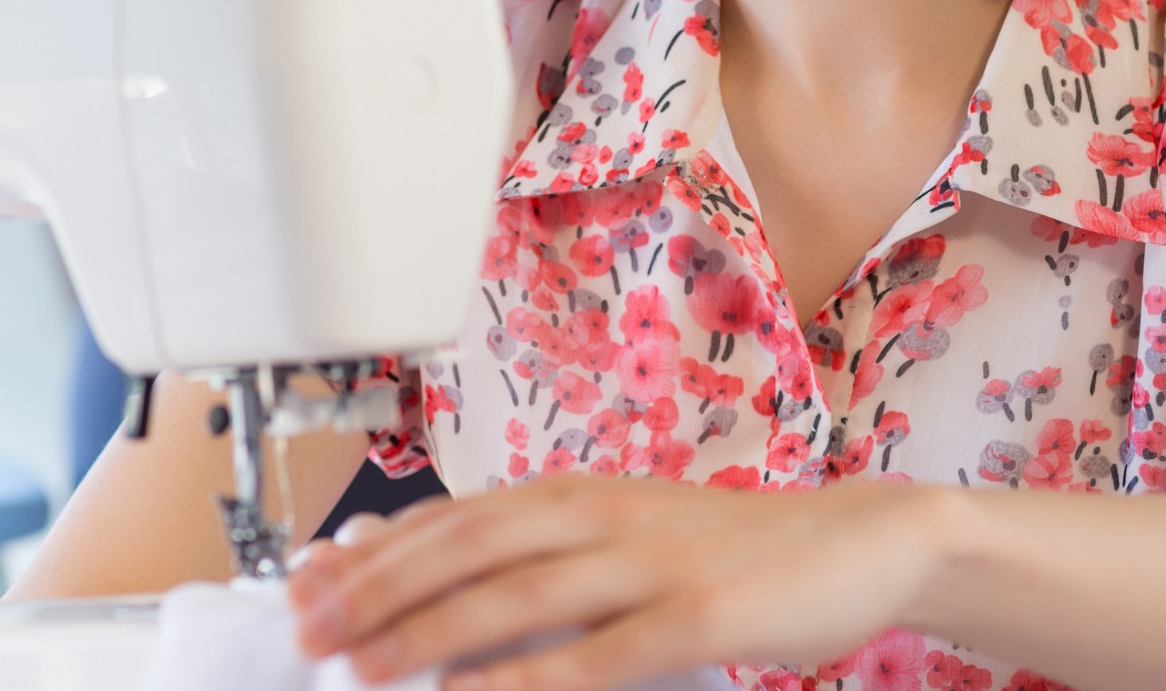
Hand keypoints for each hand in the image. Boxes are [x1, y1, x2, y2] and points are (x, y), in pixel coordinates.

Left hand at [285, 474, 946, 689]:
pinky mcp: (698, 612)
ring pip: (521, 592)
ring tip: (367, 668)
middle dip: (379, 588)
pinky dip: (536, 679)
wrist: (859, 541)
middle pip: (468, 545)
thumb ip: (545, 554)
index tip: (306, 584)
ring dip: (434, 632)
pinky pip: (602, 651)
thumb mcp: (627, 533)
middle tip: (308, 630)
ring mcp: (650, 561)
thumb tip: (444, 588)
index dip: (375, 550)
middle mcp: (602, 514)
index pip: (453, 516)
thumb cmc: (732, 548)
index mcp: (578, 492)